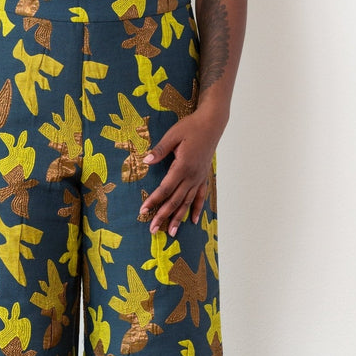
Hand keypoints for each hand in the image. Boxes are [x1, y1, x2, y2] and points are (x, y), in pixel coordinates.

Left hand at [138, 109, 226, 234]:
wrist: (212, 123)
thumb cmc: (191, 127)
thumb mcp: (173, 135)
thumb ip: (160, 150)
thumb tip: (146, 161)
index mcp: (182, 167)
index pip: (165, 189)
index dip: (153, 201)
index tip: (143, 211)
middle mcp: (191, 176)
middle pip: (175, 201)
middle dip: (163, 216)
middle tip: (153, 230)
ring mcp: (199, 178)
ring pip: (187, 202)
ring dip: (178, 218)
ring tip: (171, 232)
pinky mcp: (204, 177)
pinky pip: (200, 197)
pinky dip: (196, 209)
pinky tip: (192, 221)